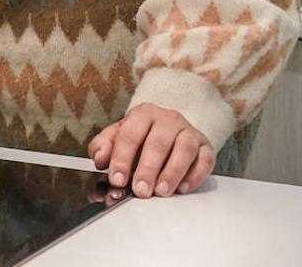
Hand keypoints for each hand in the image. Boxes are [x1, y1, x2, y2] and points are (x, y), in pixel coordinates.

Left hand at [88, 103, 215, 197]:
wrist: (170, 131)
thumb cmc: (140, 137)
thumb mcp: (117, 137)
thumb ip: (103, 146)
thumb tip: (99, 158)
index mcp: (142, 114)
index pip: (129, 134)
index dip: (122, 158)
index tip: (117, 179)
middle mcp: (168, 119)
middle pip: (158, 143)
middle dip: (147, 169)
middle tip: (140, 190)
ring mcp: (189, 131)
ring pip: (183, 149)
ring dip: (171, 173)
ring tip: (161, 192)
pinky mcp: (206, 146)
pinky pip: (204, 160)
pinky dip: (194, 176)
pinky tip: (182, 189)